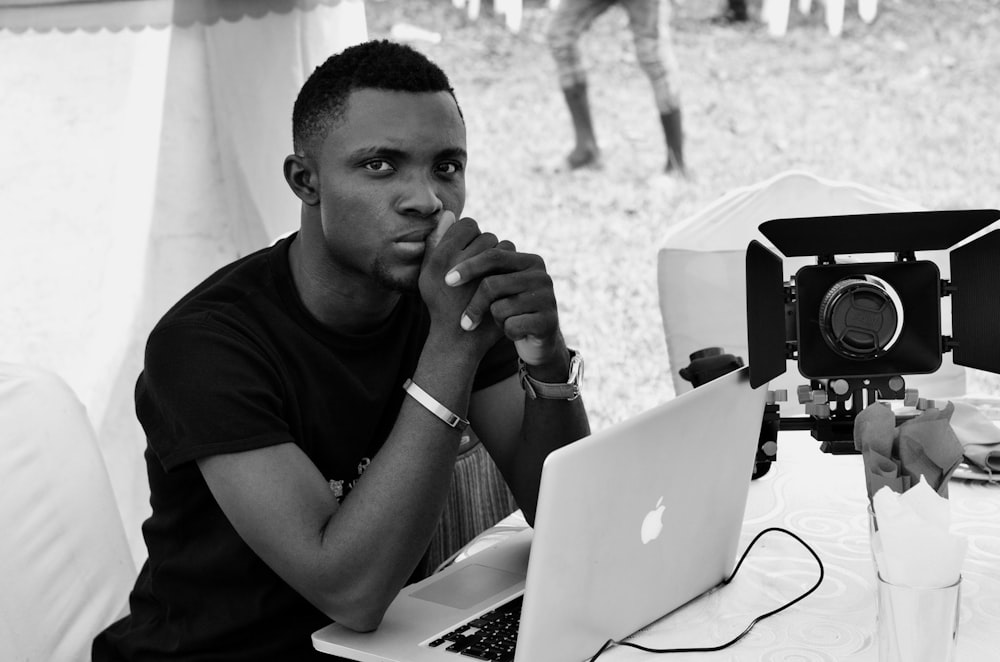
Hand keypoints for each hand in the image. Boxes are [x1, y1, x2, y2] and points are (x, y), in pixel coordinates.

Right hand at [419, 212, 507, 357]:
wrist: (455, 340)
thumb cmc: (439, 302)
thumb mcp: (427, 273)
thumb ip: (436, 242)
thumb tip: (449, 214)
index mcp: (441, 258)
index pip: (466, 224)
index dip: (471, 233)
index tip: (471, 247)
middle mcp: (461, 264)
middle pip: (487, 236)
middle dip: (488, 246)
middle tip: (486, 260)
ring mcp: (483, 277)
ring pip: (504, 249)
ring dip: (502, 257)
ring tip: (494, 270)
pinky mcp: (500, 289)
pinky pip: (512, 266)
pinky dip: (510, 269)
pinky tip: (503, 280)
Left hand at [441, 219, 563, 366]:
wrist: (535, 339)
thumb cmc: (505, 306)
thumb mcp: (489, 280)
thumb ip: (466, 250)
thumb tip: (445, 214)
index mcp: (528, 260)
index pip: (492, 254)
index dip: (468, 267)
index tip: (446, 280)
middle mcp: (541, 274)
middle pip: (493, 284)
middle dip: (474, 304)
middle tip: (463, 322)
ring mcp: (547, 297)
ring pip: (500, 309)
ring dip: (493, 321)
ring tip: (499, 323)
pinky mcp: (548, 321)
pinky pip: (512, 327)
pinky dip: (506, 333)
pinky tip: (513, 334)